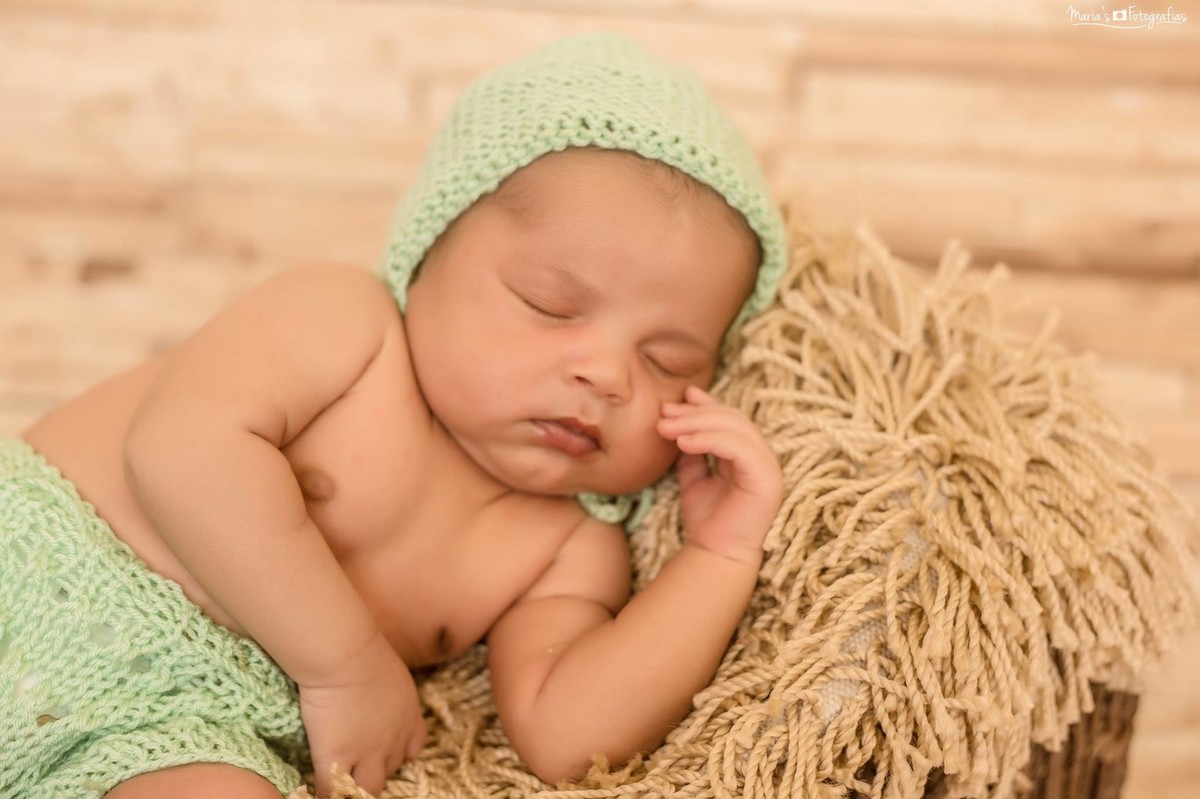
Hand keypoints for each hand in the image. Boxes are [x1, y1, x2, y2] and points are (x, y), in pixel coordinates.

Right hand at [298, 631, 425, 797]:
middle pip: (391, 769)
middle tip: (358, 764)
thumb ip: (386, 687)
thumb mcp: (389, 670)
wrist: (345, 655)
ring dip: (355, 787)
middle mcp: (394, 740)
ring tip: (342, 784)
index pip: (413, 747)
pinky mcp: (338, 759)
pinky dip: (327, 794)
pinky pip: (333, 791)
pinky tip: (316, 791)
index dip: (399, 752)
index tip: (385, 750)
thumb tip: (370, 684)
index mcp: (409, 715)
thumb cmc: (362, 649)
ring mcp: (367, 754)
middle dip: (377, 769)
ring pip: (367, 789)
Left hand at [657, 386, 782, 564]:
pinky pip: (738, 448)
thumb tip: (678, 419)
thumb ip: (692, 450)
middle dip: (695, 412)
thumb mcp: (693, 476)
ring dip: (697, 423)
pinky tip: (683, 443)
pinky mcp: (767, 478)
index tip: (677, 399)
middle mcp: (763, 457)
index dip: (705, 405)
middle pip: (732, 419)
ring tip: (666, 427)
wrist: (714, 555)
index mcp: (749, 455)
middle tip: (664, 414)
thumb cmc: (706, 521)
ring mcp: (769, 467)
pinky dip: (709, 440)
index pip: (730, 419)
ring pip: (735, 429)